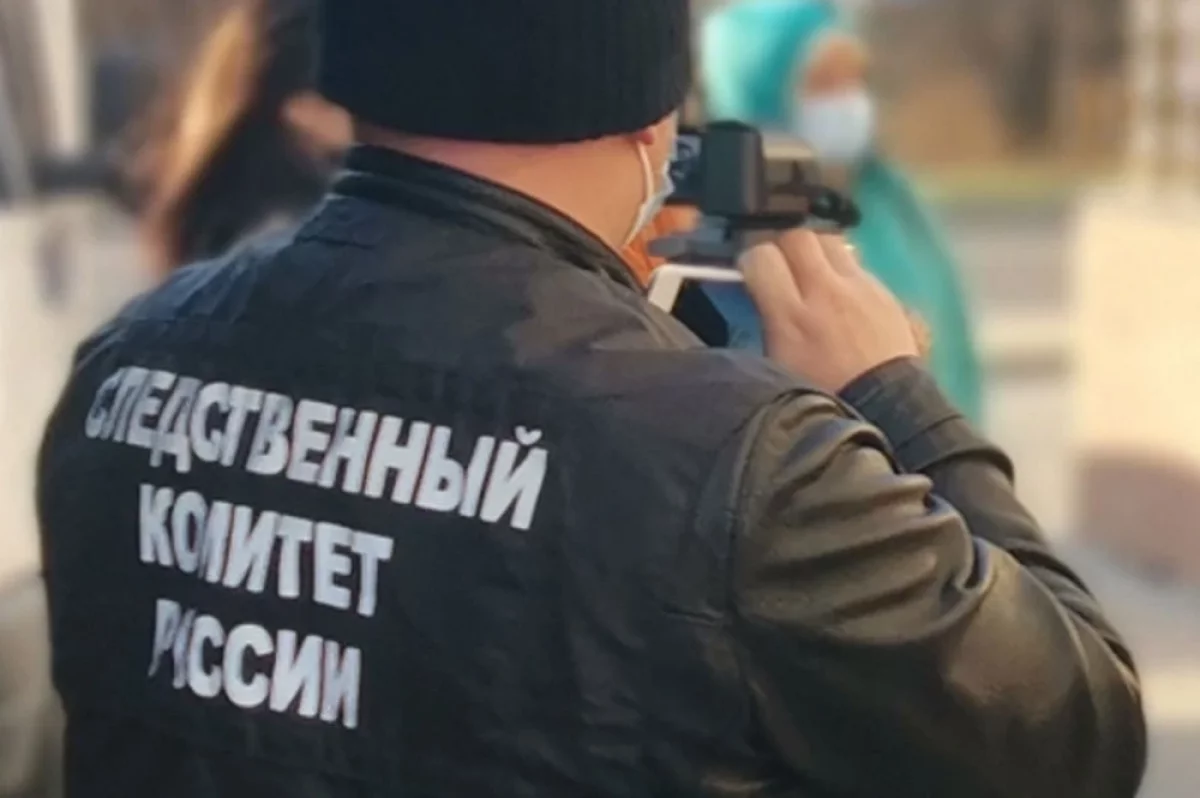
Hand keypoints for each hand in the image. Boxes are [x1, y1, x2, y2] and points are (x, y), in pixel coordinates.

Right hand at [739, 229, 919, 391]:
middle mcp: (825, 291)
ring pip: (830, 240)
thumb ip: (767, 321)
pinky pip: (856, 264)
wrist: (887, 408)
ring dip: (815, 252)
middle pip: (797, 237)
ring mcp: (860, 287)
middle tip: (781, 266)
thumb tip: (759, 294)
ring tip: (811, 272)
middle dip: (783, 247)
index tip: (752, 273)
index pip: (761, 257)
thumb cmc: (824, 396)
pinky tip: (842, 294)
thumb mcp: (778, 366)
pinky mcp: (885, 290)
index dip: (751, 261)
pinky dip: (843, 270)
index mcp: (791, 315)